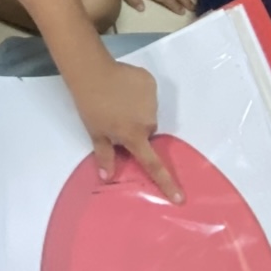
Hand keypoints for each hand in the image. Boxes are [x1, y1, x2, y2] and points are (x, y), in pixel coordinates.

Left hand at [73, 57, 182, 202]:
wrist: (92, 72)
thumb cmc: (91, 106)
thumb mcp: (95, 133)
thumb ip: (104, 155)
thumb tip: (107, 178)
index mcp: (134, 136)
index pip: (153, 164)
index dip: (166, 183)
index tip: (180, 198)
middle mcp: (148, 120)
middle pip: (147, 132)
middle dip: (136, 130)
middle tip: (117, 120)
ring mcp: (152, 100)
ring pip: (148, 112)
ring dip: (138, 111)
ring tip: (119, 101)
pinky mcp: (150, 83)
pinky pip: (148, 94)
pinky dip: (139, 94)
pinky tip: (124, 88)